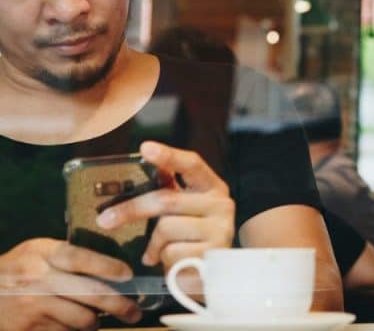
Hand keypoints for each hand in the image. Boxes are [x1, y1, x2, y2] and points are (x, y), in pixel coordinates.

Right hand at [0, 238, 140, 330]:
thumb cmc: (17, 268)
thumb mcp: (37, 251)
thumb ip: (67, 256)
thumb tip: (112, 271)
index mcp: (44, 254)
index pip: (82, 258)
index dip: (109, 267)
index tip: (129, 276)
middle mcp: (40, 280)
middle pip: (91, 293)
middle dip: (120, 305)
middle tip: (134, 313)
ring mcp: (34, 307)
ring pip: (82, 319)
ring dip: (95, 322)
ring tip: (96, 318)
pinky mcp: (29, 329)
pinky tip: (70, 324)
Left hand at [96, 142, 234, 270]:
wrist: (214, 273)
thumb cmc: (192, 236)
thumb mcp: (184, 210)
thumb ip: (169, 190)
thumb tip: (143, 164)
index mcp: (211, 186)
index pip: (192, 164)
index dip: (169, 156)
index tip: (146, 148)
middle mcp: (221, 203)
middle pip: (166, 199)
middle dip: (130, 209)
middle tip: (104, 220)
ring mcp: (220, 228)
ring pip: (166, 228)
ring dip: (153, 244)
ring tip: (158, 251)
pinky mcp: (212, 253)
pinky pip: (171, 252)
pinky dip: (164, 260)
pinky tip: (172, 263)